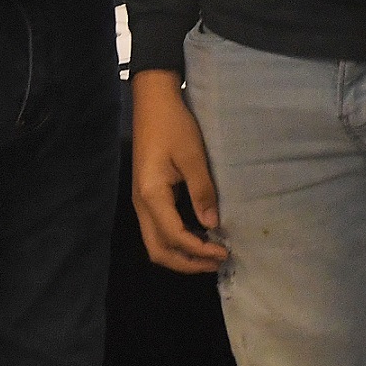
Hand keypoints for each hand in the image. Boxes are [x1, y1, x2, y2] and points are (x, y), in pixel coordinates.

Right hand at [129, 71, 228, 273]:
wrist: (153, 103)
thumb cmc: (174, 125)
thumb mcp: (193, 156)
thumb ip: (202, 191)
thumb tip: (213, 225)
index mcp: (151, 196)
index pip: (174, 236)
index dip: (199, 250)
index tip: (224, 253)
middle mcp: (141, 205)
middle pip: (158, 250)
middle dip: (187, 262)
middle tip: (216, 262)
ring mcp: (141, 202)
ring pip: (156, 243)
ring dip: (181, 254)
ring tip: (209, 255)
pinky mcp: (147, 196)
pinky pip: (158, 230)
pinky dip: (177, 241)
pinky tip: (198, 236)